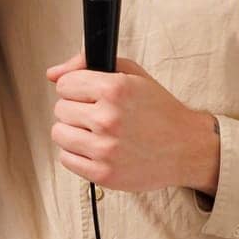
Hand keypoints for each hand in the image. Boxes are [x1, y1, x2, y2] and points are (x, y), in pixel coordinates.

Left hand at [45, 52, 219, 193]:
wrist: (186, 147)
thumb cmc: (158, 109)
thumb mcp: (131, 74)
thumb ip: (87, 64)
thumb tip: (52, 74)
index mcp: (115, 89)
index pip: (65, 84)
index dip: (76, 88)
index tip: (89, 94)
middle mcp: (108, 119)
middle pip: (60, 109)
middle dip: (76, 109)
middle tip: (98, 114)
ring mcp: (105, 149)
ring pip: (59, 134)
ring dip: (73, 131)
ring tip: (95, 131)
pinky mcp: (103, 175)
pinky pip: (66, 159)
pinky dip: (77, 153)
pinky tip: (96, 148)